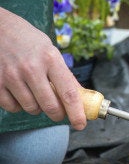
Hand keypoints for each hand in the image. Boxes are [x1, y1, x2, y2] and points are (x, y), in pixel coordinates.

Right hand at [0, 8, 86, 129]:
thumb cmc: (27, 39)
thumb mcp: (50, 51)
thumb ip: (63, 74)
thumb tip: (79, 96)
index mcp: (50, 58)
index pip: (69, 92)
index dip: (77, 112)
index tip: (81, 123)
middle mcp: (31, 68)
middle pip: (50, 106)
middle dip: (58, 114)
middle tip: (59, 113)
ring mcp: (12, 76)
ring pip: (31, 108)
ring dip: (37, 108)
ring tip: (35, 94)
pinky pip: (12, 107)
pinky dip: (18, 106)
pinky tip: (20, 93)